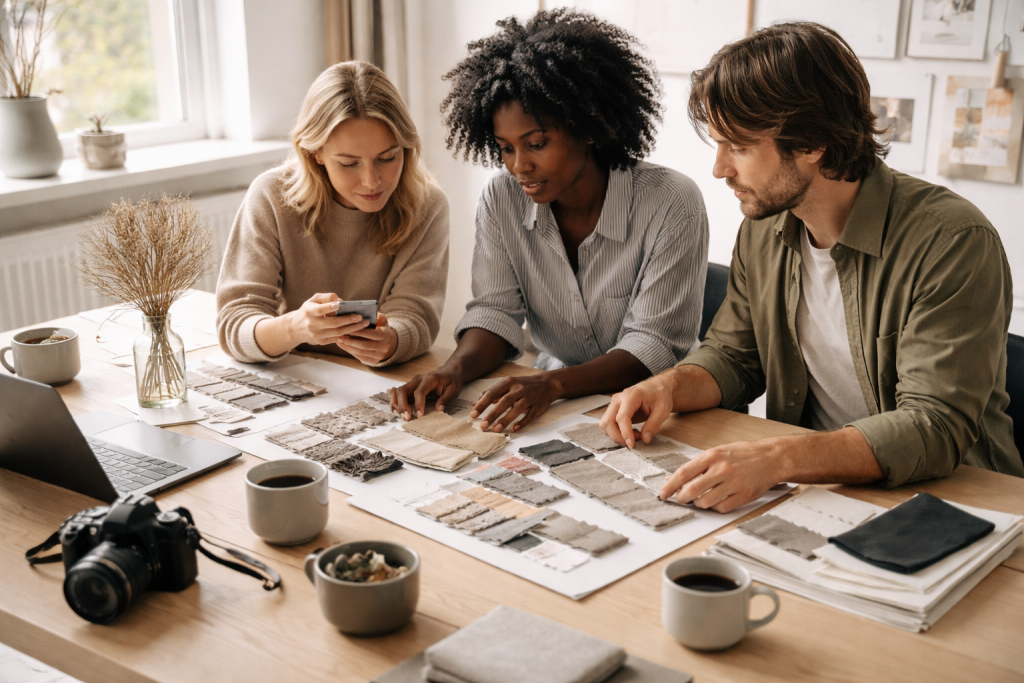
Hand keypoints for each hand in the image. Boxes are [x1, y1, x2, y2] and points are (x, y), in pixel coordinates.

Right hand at [288, 293, 369, 346]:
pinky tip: (358, 330)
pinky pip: (337, 338)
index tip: (340, 305)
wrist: (296, 328)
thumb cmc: (309, 310)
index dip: (329, 307)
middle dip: (349, 320)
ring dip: (353, 328)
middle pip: (333, 323)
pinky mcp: (321, 342)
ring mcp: (317, 334)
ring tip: (363, 323)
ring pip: (338, 332)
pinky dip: (348, 334)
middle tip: (360, 317)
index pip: (320, 309)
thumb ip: (326, 297)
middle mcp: (312, 324)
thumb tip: (341, 301)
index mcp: (309, 311)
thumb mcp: (313, 300)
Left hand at [337, 312, 397, 364]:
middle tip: (340, 335)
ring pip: (360, 352)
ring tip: (339, 340)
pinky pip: (360, 356)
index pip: (371, 334)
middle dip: (351, 340)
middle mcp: (384, 347)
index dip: (359, 332)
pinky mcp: (373, 361)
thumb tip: (373, 314)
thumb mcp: (383, 321)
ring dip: (348, 346)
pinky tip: (343, 345)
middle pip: (364, 345)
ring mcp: (378, 356)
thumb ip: (378, 317)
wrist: (388, 343)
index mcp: (386, 336)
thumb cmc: (382, 329)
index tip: (348, 328)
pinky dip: (350, 351)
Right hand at [391, 365, 462, 420]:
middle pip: (403, 390)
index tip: (420, 416)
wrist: (449, 372)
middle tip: (407, 418)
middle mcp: (417, 379)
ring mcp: (412, 382)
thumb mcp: (453, 390)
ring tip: (402, 416)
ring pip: (398, 391)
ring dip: (397, 404)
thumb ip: (445, 400)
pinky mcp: (410, 387)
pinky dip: (395, 401)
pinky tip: (396, 410)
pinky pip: (398, 393)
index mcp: (429, 379)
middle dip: (403, 405)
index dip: (418, 405)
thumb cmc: (452, 381)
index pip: (419, 392)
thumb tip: (438, 411)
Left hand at [472, 373, 561, 432]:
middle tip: (482, 426)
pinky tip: (514, 428)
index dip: (482, 405)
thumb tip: (474, 404)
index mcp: (509, 382)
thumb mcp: (507, 385)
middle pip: (504, 401)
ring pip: (517, 408)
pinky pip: (530, 415)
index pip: (492, 393)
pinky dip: (523, 422)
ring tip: (496, 430)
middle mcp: (519, 388)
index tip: (473, 415)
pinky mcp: (538, 405)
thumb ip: (492, 394)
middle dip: (492, 414)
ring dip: (506, 419)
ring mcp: (529, 397)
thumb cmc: (523, 385)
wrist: (547, 383)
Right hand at [599, 372, 676, 448]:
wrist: (656, 388)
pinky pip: (609, 424)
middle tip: (633, 443)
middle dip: (617, 436)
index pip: (621, 417)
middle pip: (608, 421)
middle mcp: (618, 399)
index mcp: (630, 396)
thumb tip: (645, 439)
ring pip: (605, 424)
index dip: (625, 433)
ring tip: (634, 435)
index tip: (632, 445)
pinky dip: (617, 432)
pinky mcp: (614, 410)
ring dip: (617, 435)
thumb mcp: (663, 410)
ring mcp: (614, 404)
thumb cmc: (659, 395)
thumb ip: (654, 425)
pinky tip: (631, 432)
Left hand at [659, 439, 782, 512]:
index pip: (683, 474)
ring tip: (700, 498)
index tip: (663, 494)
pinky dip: (714, 507)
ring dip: (698, 504)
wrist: (770, 458)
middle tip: (680, 499)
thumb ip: (697, 465)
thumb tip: (675, 479)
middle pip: (691, 491)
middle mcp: (721, 470)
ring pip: (704, 502)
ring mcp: (733, 484)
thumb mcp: (717, 452)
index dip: (670, 486)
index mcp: (712, 456)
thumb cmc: (742, 454)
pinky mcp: (743, 496)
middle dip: (681, 498)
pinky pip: (721, 508)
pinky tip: (715, 501)